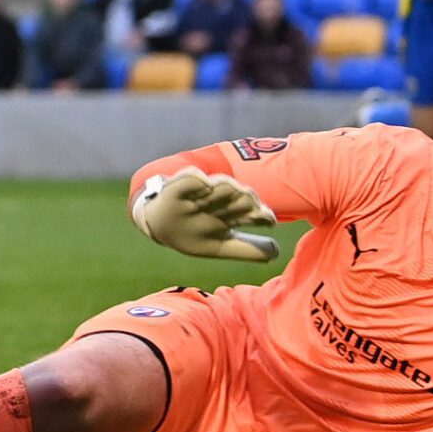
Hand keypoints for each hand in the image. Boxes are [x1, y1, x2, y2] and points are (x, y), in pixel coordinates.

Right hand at [130, 166, 278, 262]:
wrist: (156, 225)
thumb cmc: (192, 234)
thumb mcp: (219, 246)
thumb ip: (248, 249)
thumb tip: (276, 253)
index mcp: (230, 214)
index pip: (252, 212)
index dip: (262, 215)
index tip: (269, 220)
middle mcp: (218, 201)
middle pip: (239, 196)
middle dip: (248, 200)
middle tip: (252, 206)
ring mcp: (199, 193)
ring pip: (221, 185)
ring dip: (230, 188)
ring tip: (233, 193)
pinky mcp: (179, 187)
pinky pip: (190, 178)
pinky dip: (199, 180)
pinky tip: (206, 185)